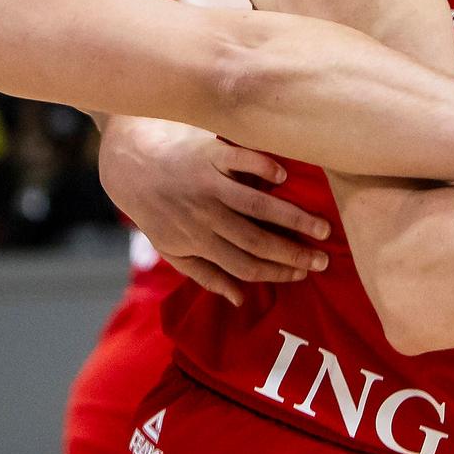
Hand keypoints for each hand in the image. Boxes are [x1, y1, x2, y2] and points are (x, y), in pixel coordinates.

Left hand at [97, 114, 330, 305]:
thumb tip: (241, 300)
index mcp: (198, 242)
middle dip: (292, 254)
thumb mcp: (172, 249)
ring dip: (290, 218)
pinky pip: (239, 160)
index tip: (302, 276)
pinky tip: (285, 177)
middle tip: (323, 261)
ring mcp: (208, 183)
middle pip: (255, 241)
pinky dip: (262, 167)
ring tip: (322, 227)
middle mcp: (205, 216)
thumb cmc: (156, 210)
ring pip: (255, 205)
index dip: (275, 274)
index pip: (244, 266)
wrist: (129, 163)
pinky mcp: (209, 153)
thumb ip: (206, 275)